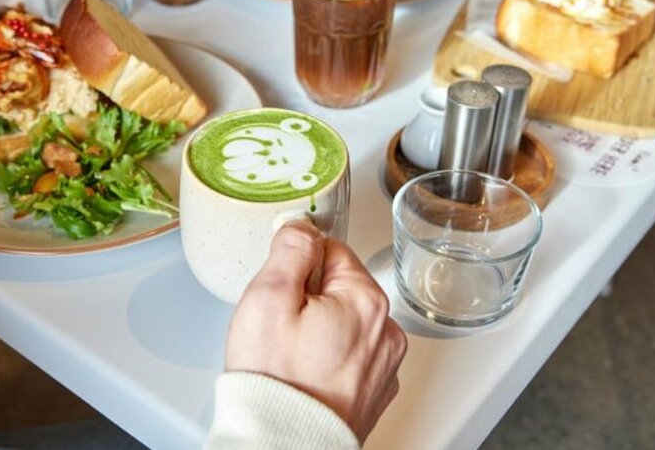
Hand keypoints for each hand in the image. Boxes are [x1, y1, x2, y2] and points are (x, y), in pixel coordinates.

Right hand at [225, 221, 406, 441]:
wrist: (281, 443)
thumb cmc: (276, 379)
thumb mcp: (269, 296)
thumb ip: (290, 250)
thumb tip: (302, 226)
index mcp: (365, 300)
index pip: (331, 250)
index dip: (298, 265)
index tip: (282, 288)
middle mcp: (386, 332)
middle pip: (339, 288)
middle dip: (307, 298)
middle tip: (281, 326)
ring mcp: (382, 367)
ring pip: (344, 324)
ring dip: (318, 330)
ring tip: (290, 355)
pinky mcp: (372, 394)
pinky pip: (348, 358)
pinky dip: (327, 361)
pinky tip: (304, 375)